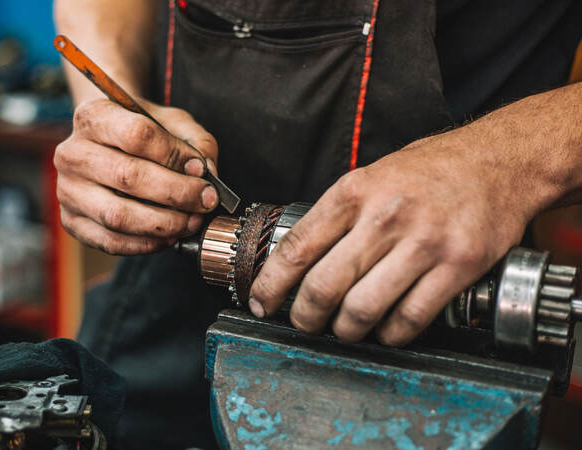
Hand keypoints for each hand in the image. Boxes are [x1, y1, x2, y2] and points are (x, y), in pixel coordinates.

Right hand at [54, 98, 218, 254]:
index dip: (174, 155)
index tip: (201, 169)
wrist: (109, 144)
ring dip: (164, 224)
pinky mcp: (72, 221)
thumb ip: (196, 142)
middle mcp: (73, 153)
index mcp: (94, 117)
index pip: (137, 135)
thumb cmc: (143, 132)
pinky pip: (111, 241)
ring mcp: (68, 190)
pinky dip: (147, 244)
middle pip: (128, 176)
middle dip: (177, 193)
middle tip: (206, 201)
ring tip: (191, 222)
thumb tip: (207, 173)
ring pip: (118, 215)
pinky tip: (170, 236)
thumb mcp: (173, 122)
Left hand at [249, 127, 533, 345]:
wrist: (498, 161)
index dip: (272, 285)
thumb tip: (298, 258)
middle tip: (305, 323)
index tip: (262, 303)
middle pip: (323, 286)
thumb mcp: (372, 176)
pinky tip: (386, 329)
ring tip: (345, 328)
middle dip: (305, 317)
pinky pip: (410, 318)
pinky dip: (390, 334)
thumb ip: (337, 214)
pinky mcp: (458, 265)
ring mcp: (423, 243)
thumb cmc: (429, 170)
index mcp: (354, 191)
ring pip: (362, 309)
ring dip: (346, 330)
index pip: (297, 248)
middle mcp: (384, 217)